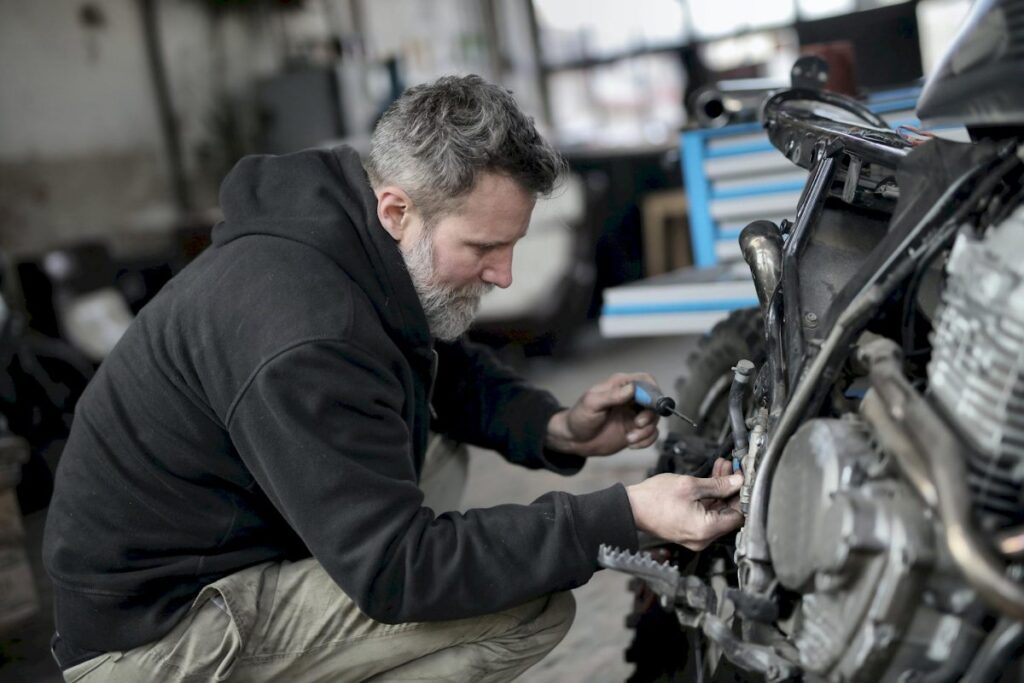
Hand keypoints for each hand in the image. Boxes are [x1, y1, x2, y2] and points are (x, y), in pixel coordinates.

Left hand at [545, 372, 659, 456]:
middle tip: (638, 424)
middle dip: (650, 414)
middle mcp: (630, 398)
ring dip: (646, 430)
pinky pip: (651, 434)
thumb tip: (631, 389)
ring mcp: (634, 414)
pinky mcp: (635, 430)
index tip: (649, 405)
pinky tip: (632, 444)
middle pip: (655, 400)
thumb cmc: (579, 417)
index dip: (652, 391)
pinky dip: (646, 440)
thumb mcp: (592, 404)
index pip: (645, 381)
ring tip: (630, 438)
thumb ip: (612, 396)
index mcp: (620, 386)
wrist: (574, 440)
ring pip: (655, 419)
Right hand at [626, 465, 743, 550]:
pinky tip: (710, 480)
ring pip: (717, 511)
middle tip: (731, 469)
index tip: (743, 479)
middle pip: (727, 513)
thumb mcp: (690, 485)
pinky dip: (709, 498)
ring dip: (720, 490)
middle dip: (730, 489)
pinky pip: (705, 514)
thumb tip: (737, 482)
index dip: (741, 495)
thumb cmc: (653, 499)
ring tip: (721, 468)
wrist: (631, 508)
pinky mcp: (689, 530)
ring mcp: (696, 535)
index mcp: (706, 529)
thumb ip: (718, 484)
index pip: (738, 516)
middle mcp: (703, 538)